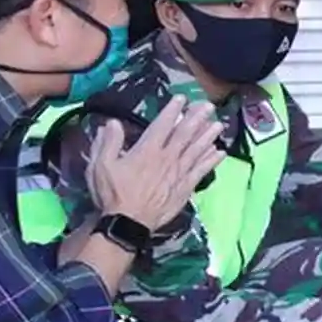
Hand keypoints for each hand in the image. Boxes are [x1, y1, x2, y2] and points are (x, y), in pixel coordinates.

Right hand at [86, 95, 224, 229]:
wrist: (128, 223)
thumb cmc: (113, 194)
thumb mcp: (101, 166)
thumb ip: (107, 142)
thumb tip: (112, 123)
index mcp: (147, 150)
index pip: (163, 125)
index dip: (173, 110)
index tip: (182, 98)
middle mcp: (167, 158)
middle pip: (185, 134)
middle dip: (197, 118)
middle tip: (208, 106)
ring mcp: (178, 174)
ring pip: (197, 150)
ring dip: (208, 136)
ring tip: (218, 124)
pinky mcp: (185, 188)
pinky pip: (201, 172)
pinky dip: (211, 161)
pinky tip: (220, 153)